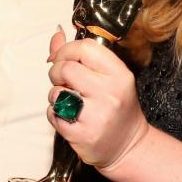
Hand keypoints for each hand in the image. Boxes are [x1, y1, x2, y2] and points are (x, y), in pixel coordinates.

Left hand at [46, 31, 149, 170]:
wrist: (128, 147)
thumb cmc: (117, 108)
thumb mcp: (108, 78)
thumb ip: (81, 56)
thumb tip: (57, 34)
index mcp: (119, 74)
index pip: (85, 48)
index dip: (66, 50)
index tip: (62, 58)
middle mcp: (111, 93)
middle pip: (66, 68)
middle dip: (57, 72)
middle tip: (64, 82)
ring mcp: (97, 115)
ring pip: (56, 92)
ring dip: (56, 95)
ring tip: (70, 102)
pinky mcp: (83, 134)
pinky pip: (53, 114)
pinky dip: (55, 114)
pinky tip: (70, 118)